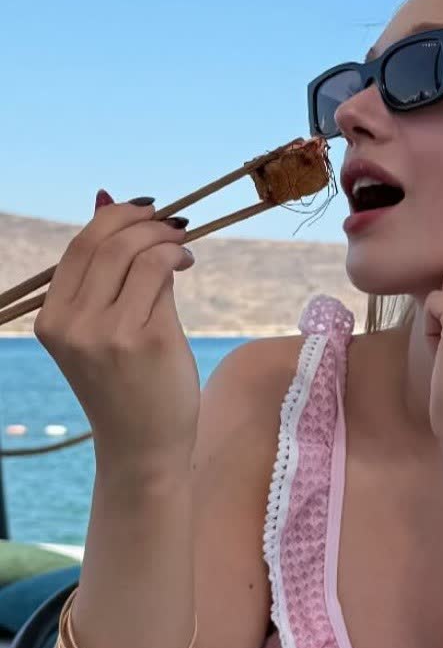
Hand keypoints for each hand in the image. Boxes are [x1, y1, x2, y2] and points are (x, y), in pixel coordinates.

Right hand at [33, 197, 199, 472]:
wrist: (141, 448)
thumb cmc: (126, 387)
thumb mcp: (99, 329)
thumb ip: (105, 272)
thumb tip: (107, 199)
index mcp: (52, 320)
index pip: (80, 246)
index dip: (115, 218)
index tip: (145, 212)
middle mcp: (72, 324)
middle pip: (107, 242)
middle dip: (145, 222)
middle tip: (173, 225)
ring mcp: (107, 332)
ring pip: (137, 254)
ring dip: (166, 239)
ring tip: (182, 248)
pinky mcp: (145, 339)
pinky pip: (160, 276)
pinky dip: (176, 259)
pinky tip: (185, 264)